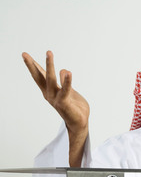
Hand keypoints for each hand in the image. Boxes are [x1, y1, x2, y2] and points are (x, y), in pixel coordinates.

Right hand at [22, 51, 89, 165]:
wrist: (79, 123)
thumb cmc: (74, 107)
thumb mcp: (69, 91)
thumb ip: (65, 81)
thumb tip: (63, 70)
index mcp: (50, 91)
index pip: (40, 76)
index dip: (34, 65)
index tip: (25, 55)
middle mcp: (50, 94)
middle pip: (39, 77)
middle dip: (32, 65)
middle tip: (24, 54)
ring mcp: (56, 98)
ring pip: (51, 79)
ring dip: (50, 66)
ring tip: (49, 53)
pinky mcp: (64, 102)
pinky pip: (66, 89)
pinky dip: (67, 81)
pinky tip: (68, 72)